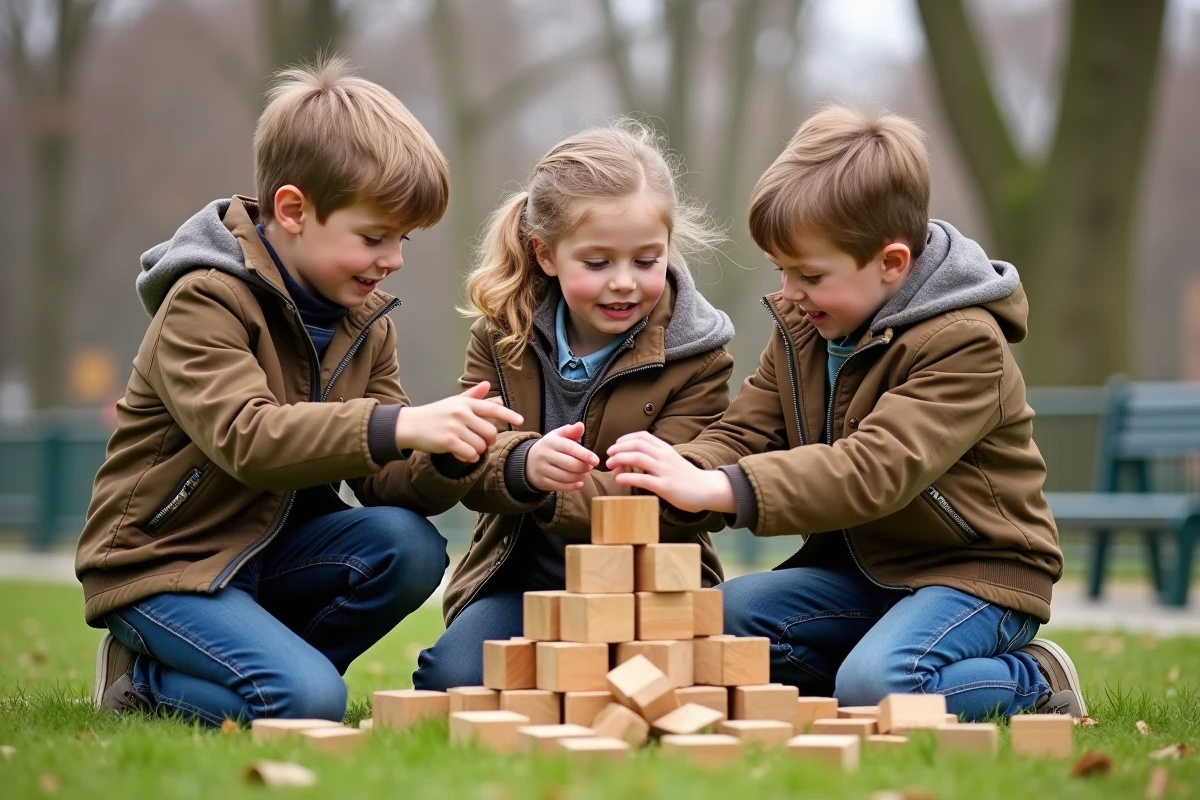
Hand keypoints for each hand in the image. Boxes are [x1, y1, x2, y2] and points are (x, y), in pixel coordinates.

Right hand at [396, 381, 523, 461]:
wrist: (410, 425)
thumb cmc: (434, 414)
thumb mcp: (453, 402)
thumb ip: (473, 396)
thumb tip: (488, 385)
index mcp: (466, 403)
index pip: (492, 408)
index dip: (509, 415)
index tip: (521, 421)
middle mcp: (462, 413)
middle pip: (490, 432)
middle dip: (488, 440)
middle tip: (479, 441)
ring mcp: (455, 427)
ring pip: (481, 445)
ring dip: (477, 450)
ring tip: (465, 446)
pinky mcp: (448, 441)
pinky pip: (471, 454)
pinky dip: (470, 457)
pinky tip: (462, 453)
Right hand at [525, 422, 598, 492]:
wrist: (528, 460)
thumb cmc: (550, 447)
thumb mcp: (558, 435)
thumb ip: (571, 431)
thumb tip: (581, 425)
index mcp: (551, 442)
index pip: (570, 448)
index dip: (585, 455)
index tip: (596, 460)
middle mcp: (545, 455)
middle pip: (569, 464)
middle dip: (583, 467)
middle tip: (590, 467)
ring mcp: (542, 469)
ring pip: (565, 476)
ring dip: (579, 477)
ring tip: (584, 474)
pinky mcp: (542, 481)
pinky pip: (560, 486)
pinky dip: (572, 486)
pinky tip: (580, 483)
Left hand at [606, 431, 735, 513]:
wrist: (706, 489)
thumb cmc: (686, 476)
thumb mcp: (671, 460)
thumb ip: (654, 457)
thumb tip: (633, 458)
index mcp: (665, 448)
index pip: (642, 436)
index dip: (625, 439)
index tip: (615, 445)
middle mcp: (664, 456)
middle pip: (637, 444)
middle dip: (618, 448)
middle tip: (608, 456)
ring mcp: (665, 471)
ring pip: (638, 458)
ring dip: (620, 459)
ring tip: (611, 465)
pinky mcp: (665, 486)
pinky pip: (643, 479)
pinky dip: (627, 478)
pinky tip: (618, 480)